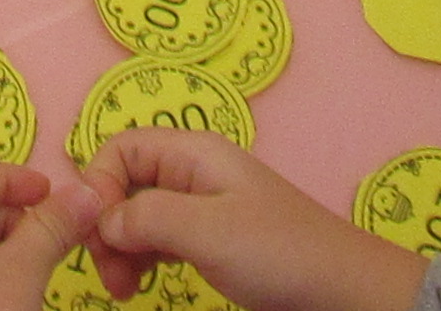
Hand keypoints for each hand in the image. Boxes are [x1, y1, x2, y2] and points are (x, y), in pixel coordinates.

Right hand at [81, 131, 426, 310]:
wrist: (341, 290)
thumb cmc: (278, 252)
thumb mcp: (207, 231)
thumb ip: (147, 218)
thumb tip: (102, 220)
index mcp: (193, 153)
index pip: (121, 149)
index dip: (99, 186)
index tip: (99, 235)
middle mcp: (192, 173)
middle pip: (124, 184)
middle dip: (107, 225)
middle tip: (110, 274)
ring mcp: (201, 207)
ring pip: (137, 216)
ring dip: (120, 248)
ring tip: (124, 288)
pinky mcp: (209, 240)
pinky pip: (157, 239)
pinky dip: (141, 258)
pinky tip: (141, 283)